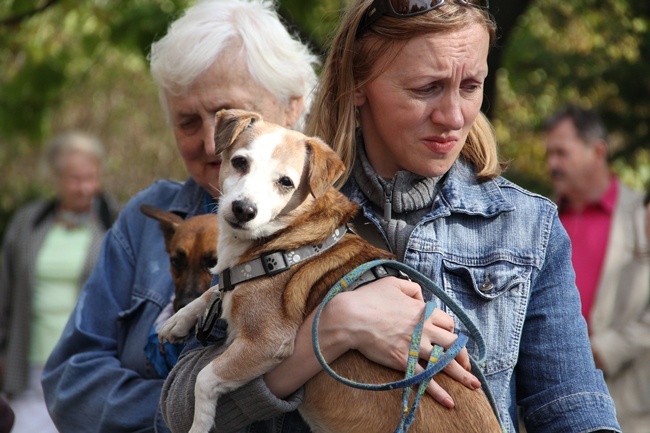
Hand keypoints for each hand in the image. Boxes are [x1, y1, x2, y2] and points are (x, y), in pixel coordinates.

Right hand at [332, 277, 480, 406]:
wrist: (351, 318)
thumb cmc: (369, 298)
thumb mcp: (392, 283)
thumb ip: (411, 288)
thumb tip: (421, 296)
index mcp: (423, 311)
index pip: (447, 322)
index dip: (449, 330)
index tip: (448, 337)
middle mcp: (424, 329)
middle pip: (454, 343)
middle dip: (463, 355)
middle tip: (467, 365)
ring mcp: (415, 347)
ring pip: (446, 362)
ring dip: (461, 375)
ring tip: (473, 386)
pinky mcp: (403, 362)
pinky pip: (425, 379)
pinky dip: (438, 391)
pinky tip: (449, 401)